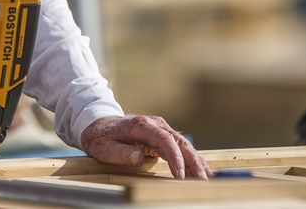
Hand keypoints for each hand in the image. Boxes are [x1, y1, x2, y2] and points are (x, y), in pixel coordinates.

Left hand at [81, 115, 210, 179]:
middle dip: (193, 162)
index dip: (175, 158)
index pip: (165, 141)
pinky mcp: (163, 136)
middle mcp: (155, 124)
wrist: (99, 125)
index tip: (180, 176)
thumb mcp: (103, 147)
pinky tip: (202, 170)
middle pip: (180, 142)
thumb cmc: (101, 138)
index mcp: (142, 125)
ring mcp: (161, 129)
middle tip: (202, 181)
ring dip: (196, 162)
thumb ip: (119, 152)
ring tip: (207, 179)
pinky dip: (191, 159)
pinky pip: (180, 148)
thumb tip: (137, 157)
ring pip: (183, 145)